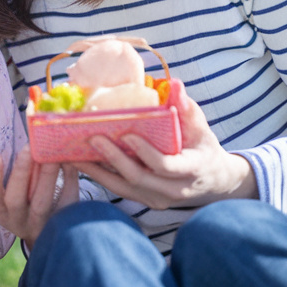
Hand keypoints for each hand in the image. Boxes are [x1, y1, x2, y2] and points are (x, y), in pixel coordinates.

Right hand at [0, 146, 79, 248]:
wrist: (49, 233)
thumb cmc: (27, 204)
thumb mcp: (15, 194)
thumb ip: (18, 174)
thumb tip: (28, 142)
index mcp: (3, 212)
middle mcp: (19, 221)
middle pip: (16, 200)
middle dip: (21, 173)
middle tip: (28, 148)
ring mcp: (41, 225)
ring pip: (42, 203)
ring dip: (46, 176)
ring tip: (51, 153)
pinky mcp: (62, 222)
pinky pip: (65, 201)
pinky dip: (69, 180)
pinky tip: (69, 161)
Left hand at [76, 92, 256, 209]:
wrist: (213, 180)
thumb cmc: (203, 147)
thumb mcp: (201, 127)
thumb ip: (187, 108)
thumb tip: (174, 84)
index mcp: (191, 170)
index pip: (166, 166)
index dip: (146, 153)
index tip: (128, 135)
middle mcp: (174, 190)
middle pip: (139, 178)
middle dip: (114, 159)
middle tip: (92, 139)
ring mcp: (159, 199)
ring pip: (124, 188)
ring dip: (98, 171)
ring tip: (74, 154)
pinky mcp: (146, 201)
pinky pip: (119, 190)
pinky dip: (100, 177)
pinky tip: (81, 162)